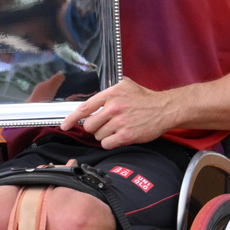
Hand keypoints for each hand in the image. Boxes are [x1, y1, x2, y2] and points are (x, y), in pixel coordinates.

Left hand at [64, 78, 187, 147]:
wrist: (164, 109)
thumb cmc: (145, 98)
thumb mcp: (125, 85)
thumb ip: (108, 91)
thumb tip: (92, 100)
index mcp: (111, 94)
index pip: (84, 108)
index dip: (71, 118)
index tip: (65, 126)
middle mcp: (113, 107)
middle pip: (90, 126)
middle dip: (96, 127)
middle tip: (106, 125)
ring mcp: (119, 122)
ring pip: (99, 136)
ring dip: (106, 135)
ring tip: (118, 128)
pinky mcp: (126, 135)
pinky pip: (107, 144)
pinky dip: (111, 143)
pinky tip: (120, 137)